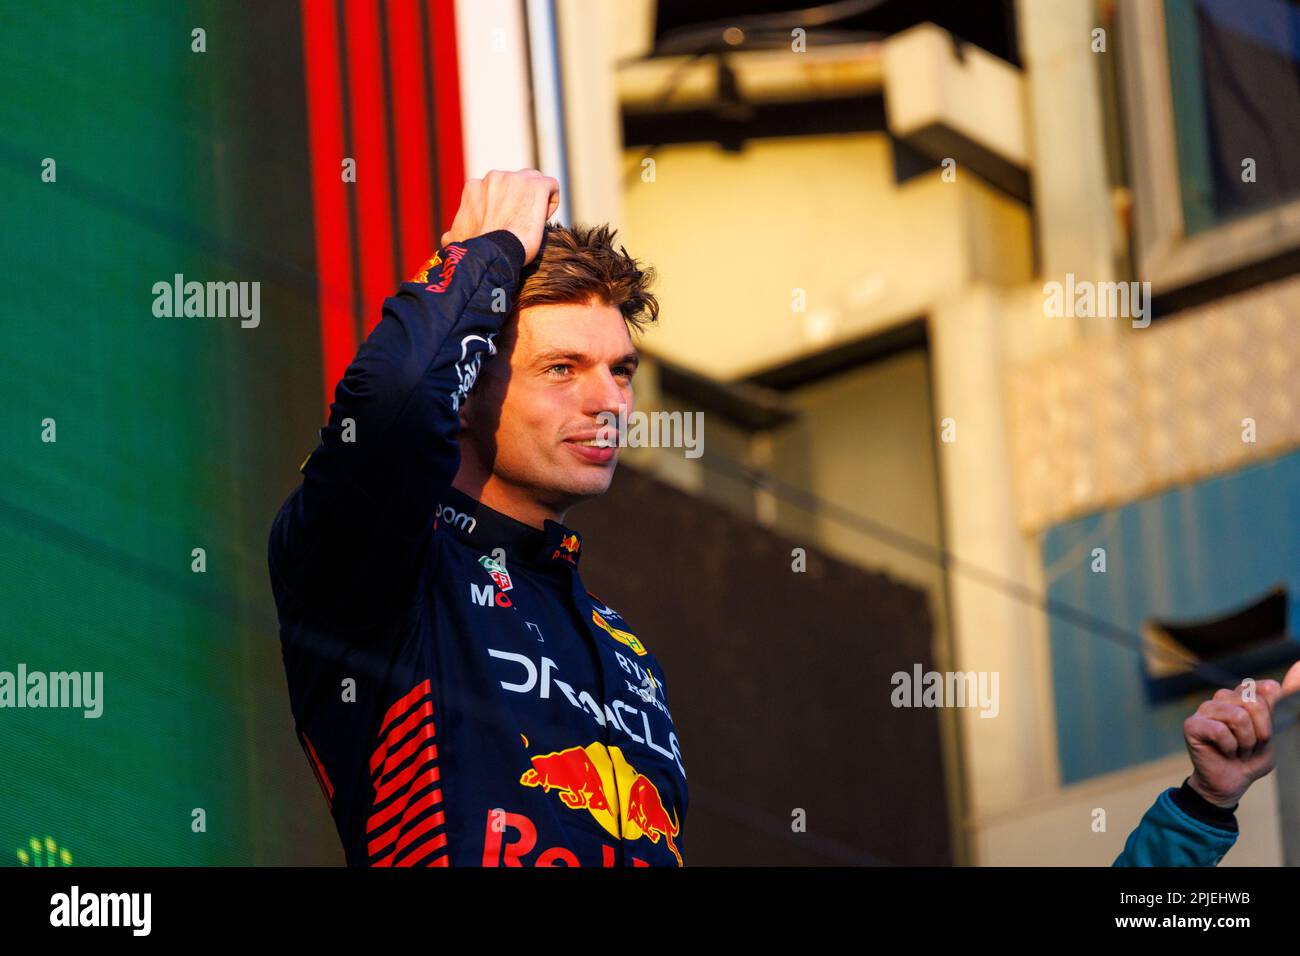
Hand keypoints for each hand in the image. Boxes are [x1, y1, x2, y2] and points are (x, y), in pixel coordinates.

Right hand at [439, 169, 559, 264]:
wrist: (492, 253)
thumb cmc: (474, 251)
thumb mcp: (456, 238)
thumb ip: (453, 233)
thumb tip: (446, 238)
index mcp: (474, 187)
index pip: (497, 188)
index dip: (504, 205)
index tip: (505, 223)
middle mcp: (494, 177)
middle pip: (516, 181)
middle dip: (520, 199)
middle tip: (520, 223)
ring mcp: (516, 179)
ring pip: (534, 183)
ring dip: (535, 200)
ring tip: (531, 223)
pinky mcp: (536, 186)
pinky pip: (551, 186)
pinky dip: (550, 202)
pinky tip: (542, 220)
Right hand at [1184, 661, 1299, 807]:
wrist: (1231, 783)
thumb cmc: (1251, 757)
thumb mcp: (1275, 730)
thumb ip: (1284, 699)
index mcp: (1243, 695)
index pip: (1267, 689)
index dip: (1271, 717)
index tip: (1264, 734)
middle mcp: (1224, 697)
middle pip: (1255, 702)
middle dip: (1260, 733)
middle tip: (1250, 746)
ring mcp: (1206, 709)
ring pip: (1238, 717)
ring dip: (1245, 743)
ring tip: (1238, 750)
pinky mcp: (1192, 724)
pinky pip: (1221, 732)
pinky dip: (1230, 748)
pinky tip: (1224, 753)